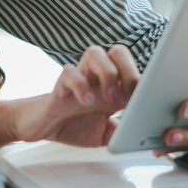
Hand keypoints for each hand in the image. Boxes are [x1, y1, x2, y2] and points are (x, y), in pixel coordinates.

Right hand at [0, 45, 140, 147]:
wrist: (43, 126)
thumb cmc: (74, 125)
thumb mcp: (105, 135)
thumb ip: (122, 133)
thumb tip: (141, 136)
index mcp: (112, 86)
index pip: (133, 68)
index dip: (143, 80)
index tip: (145, 101)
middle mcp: (97, 77)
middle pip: (118, 51)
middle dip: (128, 70)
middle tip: (127, 96)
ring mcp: (79, 78)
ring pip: (95, 52)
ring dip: (106, 73)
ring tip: (108, 99)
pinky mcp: (60, 86)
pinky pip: (69, 72)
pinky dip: (80, 85)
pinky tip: (86, 102)